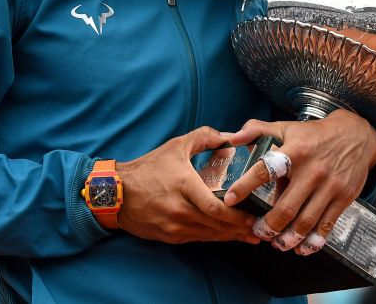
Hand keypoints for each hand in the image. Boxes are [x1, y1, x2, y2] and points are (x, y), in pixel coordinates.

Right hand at [116, 127, 259, 244]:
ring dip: (231, 237)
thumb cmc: (147, 168)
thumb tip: (229, 136)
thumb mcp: (175, 146)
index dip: (237, 216)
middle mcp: (180, 210)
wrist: (115, 193)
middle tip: (260, 229)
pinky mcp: (170, 237)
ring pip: (210, 235)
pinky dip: (215, 238)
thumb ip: (203, 137)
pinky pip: (198, 239)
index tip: (253, 216)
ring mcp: (174, 227)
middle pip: (217, 225)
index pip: (214, 207)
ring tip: (251, 236)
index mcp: (183, 186)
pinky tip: (227, 237)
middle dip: (240, 229)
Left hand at [223, 110, 375, 252]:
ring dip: (289, 238)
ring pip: (306, 221)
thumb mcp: (285, 127)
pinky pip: (327, 225)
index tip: (229, 200)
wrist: (355, 135)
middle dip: (269, 226)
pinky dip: (313, 241)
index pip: (265, 170)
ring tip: (277, 244)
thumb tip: (231, 138)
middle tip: (258, 232)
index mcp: (294, 151)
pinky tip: (301, 247)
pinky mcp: (344, 198)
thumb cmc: (314, 134)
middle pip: (286, 207)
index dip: (245, 186)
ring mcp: (330, 186)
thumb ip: (256, 130)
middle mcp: (312, 170)